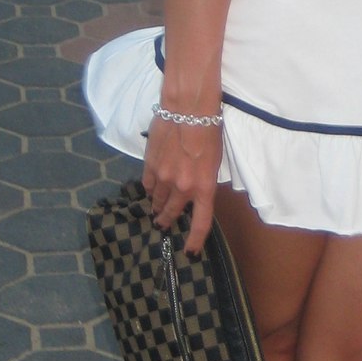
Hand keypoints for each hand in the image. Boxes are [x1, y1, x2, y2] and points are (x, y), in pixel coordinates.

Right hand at [142, 116, 220, 253]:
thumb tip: (194, 191)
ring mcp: (163, 178)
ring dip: (157, 206)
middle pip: (173, 213)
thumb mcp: (214, 160)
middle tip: (163, 225)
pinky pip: (147, 185)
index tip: (190, 251)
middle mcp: (182, 187)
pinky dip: (149, 189)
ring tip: (155, 210)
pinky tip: (149, 190)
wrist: (188, 108)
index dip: (195, 241)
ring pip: (157, 200)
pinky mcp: (150, 166)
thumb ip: (203, 180)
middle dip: (167, 221)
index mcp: (204, 187)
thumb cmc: (209, 130)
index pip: (200, 223)